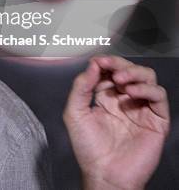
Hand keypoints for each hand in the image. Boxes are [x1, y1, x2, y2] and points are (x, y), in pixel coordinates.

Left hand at [63, 56, 169, 189]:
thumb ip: (81, 87)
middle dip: (119, 64)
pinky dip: (147, 89)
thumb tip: (91, 65)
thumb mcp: (75, 113)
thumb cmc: (88, 148)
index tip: (97, 60)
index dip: (104, 63)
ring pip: (147, 78)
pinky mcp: (156, 120)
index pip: (109, 71)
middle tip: (109, 65)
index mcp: (105, 97)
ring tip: (120, 79)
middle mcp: (125, 100)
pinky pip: (159, 97)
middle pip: (129, 70)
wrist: (104, 173)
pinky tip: (132, 92)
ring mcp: (141, 109)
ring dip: (134, 72)